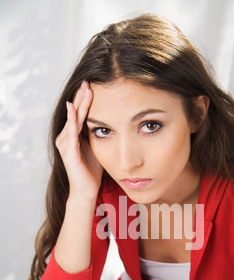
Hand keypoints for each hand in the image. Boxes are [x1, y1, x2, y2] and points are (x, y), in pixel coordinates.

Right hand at [55, 81, 102, 201]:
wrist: (87, 191)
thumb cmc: (92, 170)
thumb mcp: (98, 146)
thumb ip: (99, 133)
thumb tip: (113, 119)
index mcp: (73, 135)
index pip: (79, 112)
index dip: (85, 98)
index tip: (93, 83)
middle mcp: (66, 137)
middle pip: (74, 112)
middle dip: (81, 96)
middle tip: (88, 80)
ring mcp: (66, 144)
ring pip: (73, 119)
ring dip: (79, 104)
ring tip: (85, 90)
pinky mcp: (68, 153)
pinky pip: (71, 133)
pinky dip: (73, 120)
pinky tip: (74, 109)